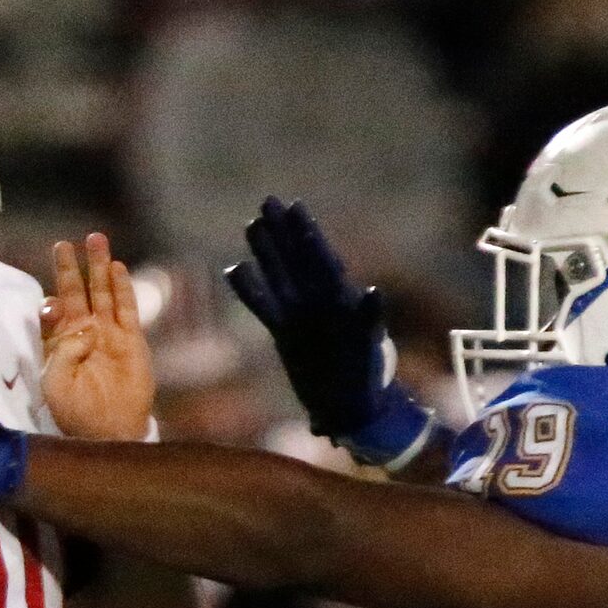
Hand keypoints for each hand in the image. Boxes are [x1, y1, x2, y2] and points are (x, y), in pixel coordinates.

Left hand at [42, 232, 153, 442]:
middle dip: (71, 268)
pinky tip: (117, 268)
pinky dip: (122, 288)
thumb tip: (82, 329)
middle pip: (77, 292)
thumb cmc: (78, 412)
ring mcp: (109, 334)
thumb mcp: (55, 383)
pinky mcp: (131, 340)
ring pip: (102, 293)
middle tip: (66, 244)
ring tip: (95, 239)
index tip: (53, 303)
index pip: (54, 311)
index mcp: (61, 344)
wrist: (110, 430)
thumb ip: (61, 351)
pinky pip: (126, 308)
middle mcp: (84, 333)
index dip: (51, 302)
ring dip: (98, 267)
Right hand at [225, 197, 432, 465]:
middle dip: (283, 232)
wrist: (350, 406)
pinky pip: (263, 308)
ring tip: (251, 224)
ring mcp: (300, 315)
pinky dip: (250, 291)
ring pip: (278, 277)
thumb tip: (374, 293)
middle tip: (267, 201)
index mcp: (341, 298)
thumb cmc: (367, 375)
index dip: (308, 233)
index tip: (295, 208)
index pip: (321, 258)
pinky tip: (233, 270)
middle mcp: (318, 301)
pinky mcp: (284, 333)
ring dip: (266, 253)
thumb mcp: (370, 347)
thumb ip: (370, 319)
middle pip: (297, 259)